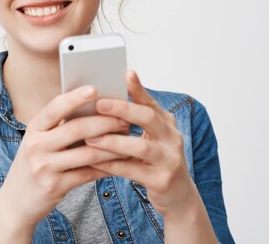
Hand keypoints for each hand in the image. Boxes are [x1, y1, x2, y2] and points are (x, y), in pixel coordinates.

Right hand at [0, 85, 130, 228]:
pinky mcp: (55, 186)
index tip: (95, 88)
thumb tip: (94, 109)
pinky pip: (88, 174)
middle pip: (76, 129)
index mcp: (33, 129)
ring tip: (128, 140)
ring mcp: (45, 167)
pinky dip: (107, 167)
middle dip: (105, 122)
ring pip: (87, 153)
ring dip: (112, 146)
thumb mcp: (39, 141)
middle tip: (124, 119)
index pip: (55, 108)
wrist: (16, 200)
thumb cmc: (34, 164)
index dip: (75, 97)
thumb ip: (59, 127)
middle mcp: (36, 146)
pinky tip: (120, 162)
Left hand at [84, 70, 197, 216]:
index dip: (138, 88)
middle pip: (148, 118)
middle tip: (99, 104)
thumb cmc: (155, 162)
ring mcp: (170, 160)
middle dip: (123, 109)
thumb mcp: (150, 138)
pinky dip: (112, 165)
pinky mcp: (162, 180)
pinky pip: (133, 170)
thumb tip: (100, 101)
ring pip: (140, 146)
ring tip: (90, 138)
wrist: (178, 197)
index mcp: (167, 124)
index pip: (151, 101)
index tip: (125, 73)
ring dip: (113, 141)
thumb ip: (133, 122)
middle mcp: (172, 138)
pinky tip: (94, 162)